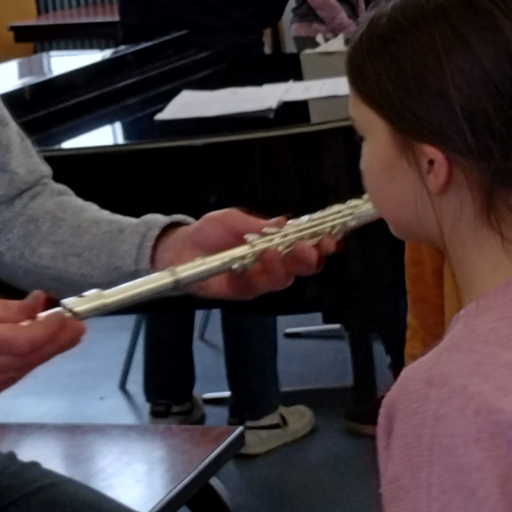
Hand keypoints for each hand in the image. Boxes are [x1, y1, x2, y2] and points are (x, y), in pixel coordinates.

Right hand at [0, 291, 82, 397]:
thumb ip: (12, 308)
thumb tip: (41, 303)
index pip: (24, 340)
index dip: (49, 331)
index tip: (67, 317)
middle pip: (31, 357)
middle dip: (58, 342)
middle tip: (79, 328)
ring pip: (27, 368)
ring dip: (48, 352)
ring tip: (67, 336)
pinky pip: (17, 376)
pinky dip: (31, 361)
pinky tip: (42, 349)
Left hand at [151, 208, 339, 302]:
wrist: (181, 249)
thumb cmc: (210, 231)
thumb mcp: (233, 220)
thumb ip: (258, 224)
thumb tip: (285, 222)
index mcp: (277, 244)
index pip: (306, 245)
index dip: (321, 242)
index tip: (331, 235)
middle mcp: (274, 263)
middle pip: (302, 266)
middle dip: (310, 257)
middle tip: (311, 248)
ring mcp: (260, 279)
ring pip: (283, 278)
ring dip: (285, 266)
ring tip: (277, 252)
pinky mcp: (244, 291)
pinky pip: (259, 286)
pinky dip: (262, 274)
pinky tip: (261, 260)